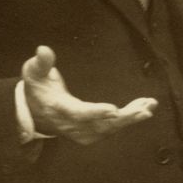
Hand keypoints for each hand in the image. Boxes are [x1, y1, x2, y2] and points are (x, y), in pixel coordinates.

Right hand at [21, 45, 155, 144]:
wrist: (35, 112)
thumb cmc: (38, 87)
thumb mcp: (33, 73)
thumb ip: (40, 62)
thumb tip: (43, 49)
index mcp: (59, 109)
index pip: (78, 113)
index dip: (96, 113)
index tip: (113, 110)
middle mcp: (72, 125)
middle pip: (101, 126)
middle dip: (124, 119)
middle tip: (144, 110)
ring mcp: (82, 132)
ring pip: (110, 129)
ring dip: (131, 118)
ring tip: (149, 106)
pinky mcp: (91, 134)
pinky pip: (112, 129)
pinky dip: (128, 120)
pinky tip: (144, 109)